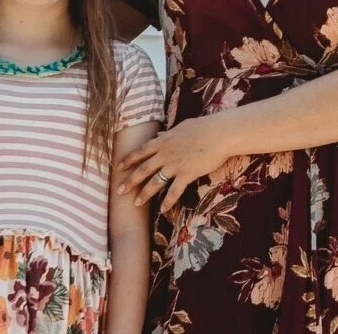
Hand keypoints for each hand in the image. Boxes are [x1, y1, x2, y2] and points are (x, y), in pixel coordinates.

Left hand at [115, 116, 229, 211]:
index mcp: (163, 141)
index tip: (118, 167)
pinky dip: (168, 202)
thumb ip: (167, 134)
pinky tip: (162, 210)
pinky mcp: (186, 174)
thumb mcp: (181, 128)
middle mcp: (165, 154)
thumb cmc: (203, 127)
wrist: (218, 134)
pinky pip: (174, 191)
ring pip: (155, 182)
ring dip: (144, 194)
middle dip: (130, 181)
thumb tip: (158, 135)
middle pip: (143, 169)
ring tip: (136, 203)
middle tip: (119, 191)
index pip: (141, 151)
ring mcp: (175, 165)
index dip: (128, 160)